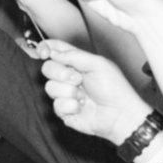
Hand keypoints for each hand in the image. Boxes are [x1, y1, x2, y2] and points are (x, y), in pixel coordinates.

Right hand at [39, 41, 153, 144]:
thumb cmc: (114, 88)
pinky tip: (81, 107)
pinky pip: (55, 105)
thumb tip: (53, 52)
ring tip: (83, 96)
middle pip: (47, 68)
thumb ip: (73, 55)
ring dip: (69, 92)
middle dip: (60, 73)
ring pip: (49, 87)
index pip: (54, 49)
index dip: (45, 48)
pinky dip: (70, 106)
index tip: (44, 53)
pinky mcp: (64, 110)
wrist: (119, 114)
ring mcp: (65, 93)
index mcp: (77, 62)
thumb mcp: (97, 64)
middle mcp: (68, 77)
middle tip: (78, 79)